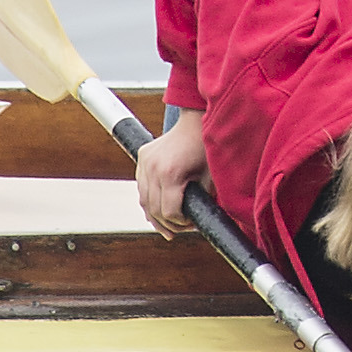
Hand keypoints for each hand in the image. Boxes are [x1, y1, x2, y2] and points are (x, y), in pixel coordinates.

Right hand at [134, 109, 208, 236]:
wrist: (195, 122)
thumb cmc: (206, 149)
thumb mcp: (208, 178)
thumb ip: (201, 201)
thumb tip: (198, 222)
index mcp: (170, 173)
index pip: (169, 212)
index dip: (180, 223)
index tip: (191, 225)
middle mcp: (152, 168)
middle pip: (153, 210)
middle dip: (168, 224)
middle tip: (181, 229)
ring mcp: (144, 162)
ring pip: (144, 200)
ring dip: (155, 216)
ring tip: (168, 226)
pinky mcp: (142, 158)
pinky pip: (142, 187)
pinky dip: (149, 200)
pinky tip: (158, 210)